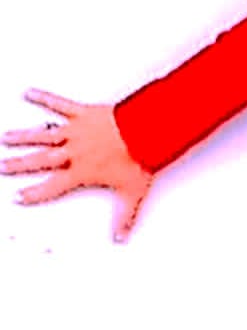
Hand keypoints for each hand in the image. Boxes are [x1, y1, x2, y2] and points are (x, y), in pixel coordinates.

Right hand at [2, 90, 153, 241]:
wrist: (149, 132)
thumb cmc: (140, 158)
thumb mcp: (133, 193)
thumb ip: (124, 216)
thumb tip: (122, 236)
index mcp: (83, 171)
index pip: (54, 186)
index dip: (36, 192)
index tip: (21, 195)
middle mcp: (74, 152)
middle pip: (40, 160)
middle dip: (19, 164)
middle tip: (3, 166)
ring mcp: (76, 131)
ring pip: (43, 135)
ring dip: (23, 137)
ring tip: (6, 138)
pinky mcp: (83, 114)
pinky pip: (59, 104)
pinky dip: (44, 98)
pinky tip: (29, 93)